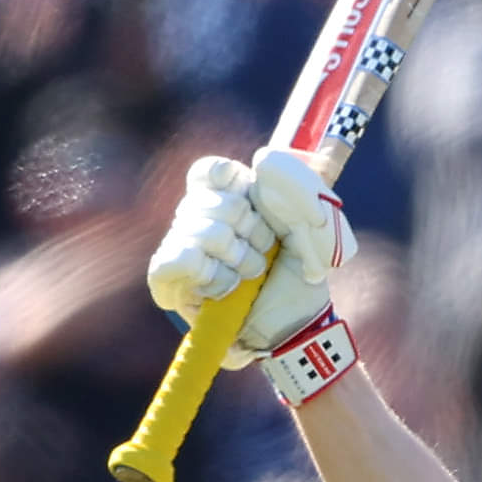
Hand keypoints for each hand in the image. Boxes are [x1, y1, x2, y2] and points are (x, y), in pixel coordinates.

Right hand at [143, 148, 352, 365]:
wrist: (298, 322)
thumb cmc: (300, 273)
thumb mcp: (309, 221)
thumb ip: (294, 183)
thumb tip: (263, 160)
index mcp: (226, 200)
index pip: (207, 172)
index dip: (230, 180)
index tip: (256, 199)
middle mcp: (198, 222)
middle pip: (205, 199)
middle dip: (247, 227)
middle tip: (266, 250)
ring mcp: (183, 251)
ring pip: (196, 229)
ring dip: (236, 255)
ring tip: (252, 274)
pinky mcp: (171, 284)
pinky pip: (176, 259)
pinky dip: (210, 272)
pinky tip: (229, 287)